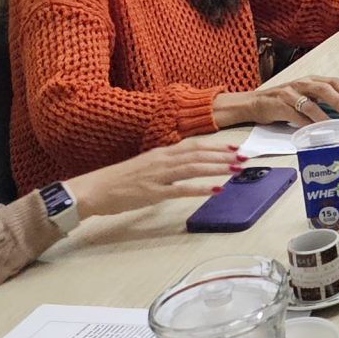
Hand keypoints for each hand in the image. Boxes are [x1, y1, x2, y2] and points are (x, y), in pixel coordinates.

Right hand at [66, 137, 246, 217]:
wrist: (94, 189)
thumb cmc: (119, 180)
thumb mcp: (146, 166)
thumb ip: (166, 164)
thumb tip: (186, 165)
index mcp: (161, 152)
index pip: (194, 145)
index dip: (216, 146)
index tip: (235, 147)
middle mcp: (162, 160)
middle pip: (198, 154)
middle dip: (223, 156)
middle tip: (244, 158)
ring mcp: (158, 175)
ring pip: (193, 168)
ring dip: (217, 168)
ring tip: (235, 170)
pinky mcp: (153, 192)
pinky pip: (181, 189)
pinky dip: (200, 188)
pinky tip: (215, 190)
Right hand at [217, 73, 338, 130]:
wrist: (255, 102)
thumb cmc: (283, 100)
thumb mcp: (304, 95)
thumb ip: (321, 100)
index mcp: (310, 80)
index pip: (333, 82)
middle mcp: (301, 84)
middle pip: (324, 89)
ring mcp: (290, 94)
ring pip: (311, 103)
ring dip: (325, 115)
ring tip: (335, 124)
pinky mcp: (280, 106)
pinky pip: (296, 116)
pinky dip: (307, 124)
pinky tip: (315, 130)